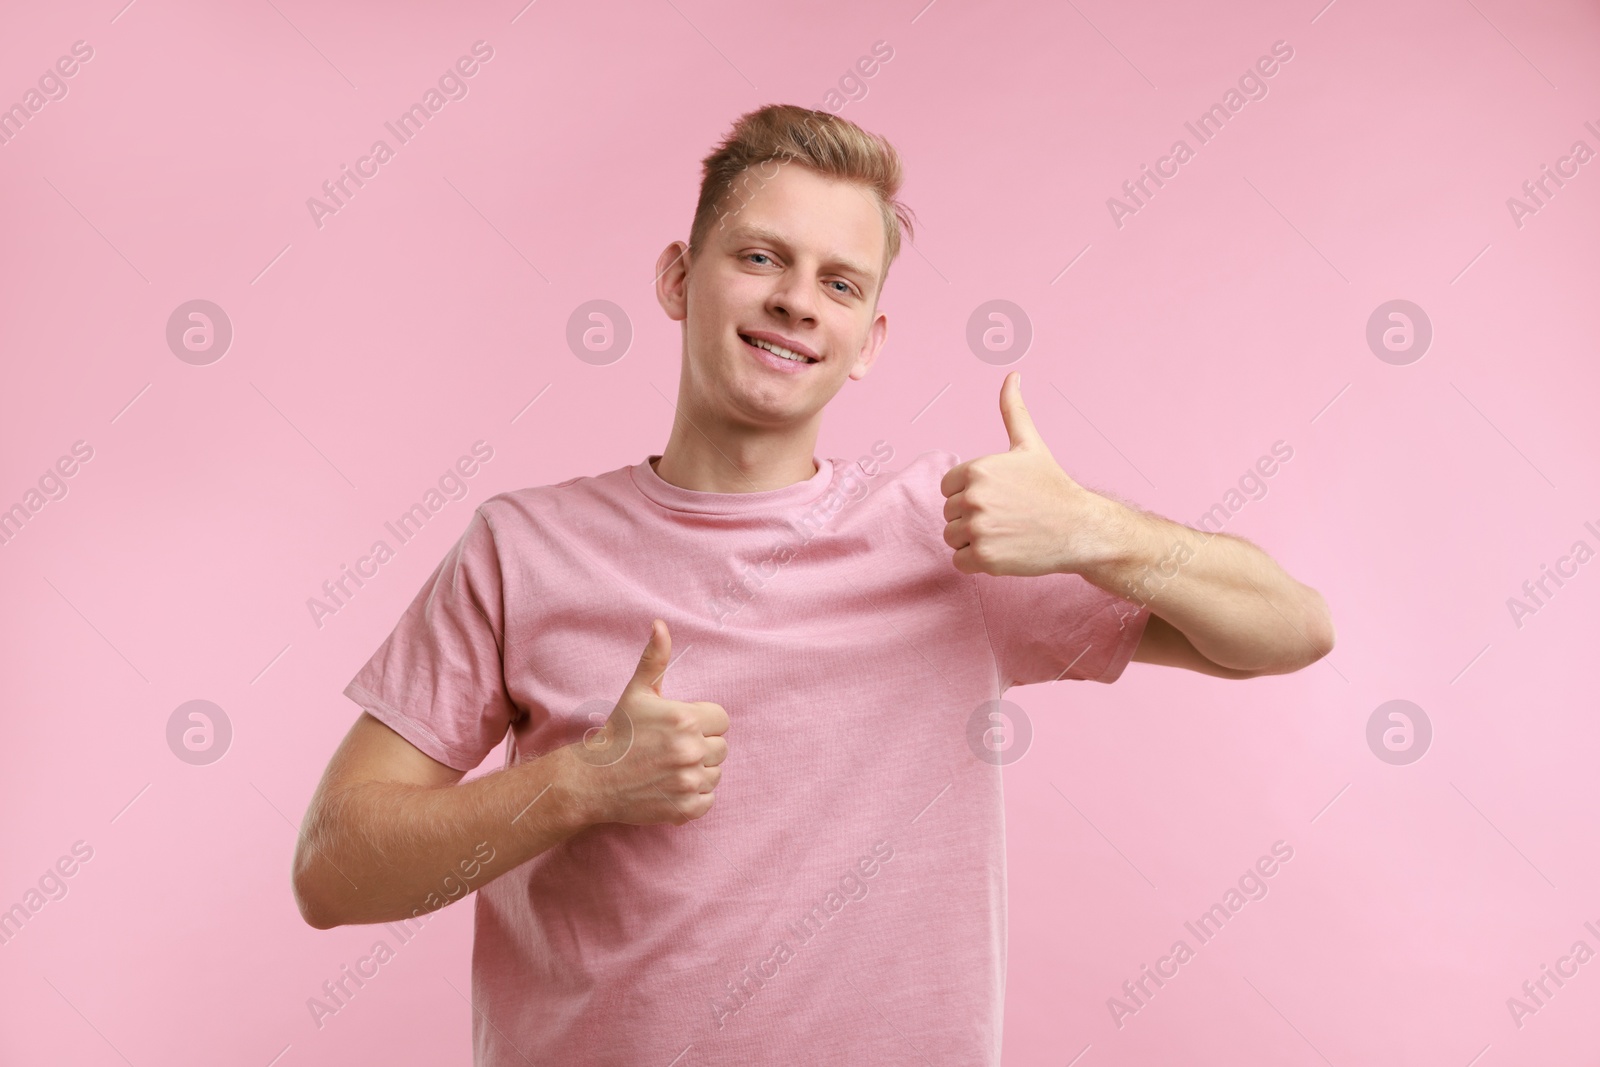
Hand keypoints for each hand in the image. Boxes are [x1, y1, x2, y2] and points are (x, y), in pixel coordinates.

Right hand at [562, 619, 728, 826]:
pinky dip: (694, 796)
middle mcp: (691, 750)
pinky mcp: (685, 808)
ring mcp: (688, 782)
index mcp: (686, 719)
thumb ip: (655, 658)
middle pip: (721, 747)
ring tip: (668, 767)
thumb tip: (660, 624)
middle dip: (700, 746)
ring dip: (698, 771)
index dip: (702, 723)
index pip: (722, 720)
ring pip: (715, 773)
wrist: (592, 779)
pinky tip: (669, 786)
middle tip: (669, 748)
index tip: (678, 728)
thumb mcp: (637, 692)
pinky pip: (708, 800)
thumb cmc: (618, 732)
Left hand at [939, 372, 1118, 576]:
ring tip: (1005, 533)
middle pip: (950, 513)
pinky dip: (977, 561)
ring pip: (952, 537)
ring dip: (973, 540)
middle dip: (972, 517)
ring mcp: (978, 529)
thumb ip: (1013, 410)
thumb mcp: (1030, 445)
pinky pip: (959, 561)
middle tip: (1007, 517)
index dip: (970, 494)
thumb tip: (1012, 374)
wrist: (1080, 528)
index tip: (999, 497)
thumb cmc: (1053, 486)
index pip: (948, 488)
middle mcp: (973, 498)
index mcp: (977, 470)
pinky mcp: (983, 558)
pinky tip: (1004, 550)